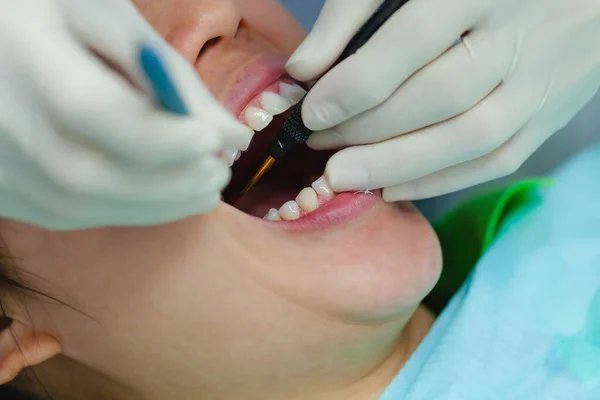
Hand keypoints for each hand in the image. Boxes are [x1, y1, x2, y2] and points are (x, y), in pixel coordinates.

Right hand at [0, 0, 251, 229]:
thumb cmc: (50, 17)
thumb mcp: (108, 18)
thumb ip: (170, 73)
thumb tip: (232, 135)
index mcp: (20, 53)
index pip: (89, 109)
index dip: (160, 136)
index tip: (216, 140)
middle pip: (88, 174)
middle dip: (170, 182)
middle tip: (219, 170)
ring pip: (81, 206)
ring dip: (158, 204)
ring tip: (204, 186)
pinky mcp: (3, 188)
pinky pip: (68, 215)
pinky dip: (130, 210)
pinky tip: (165, 194)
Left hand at [287, 0, 599, 200]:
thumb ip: (354, 13)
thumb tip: (305, 69)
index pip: (413, 41)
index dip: (357, 84)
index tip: (313, 113)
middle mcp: (520, 34)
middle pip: (440, 96)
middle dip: (370, 130)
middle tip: (321, 149)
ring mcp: (543, 80)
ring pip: (471, 138)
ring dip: (399, 166)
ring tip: (345, 177)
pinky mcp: (551, 115)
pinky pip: (498, 160)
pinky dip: (440, 181)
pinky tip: (392, 187)